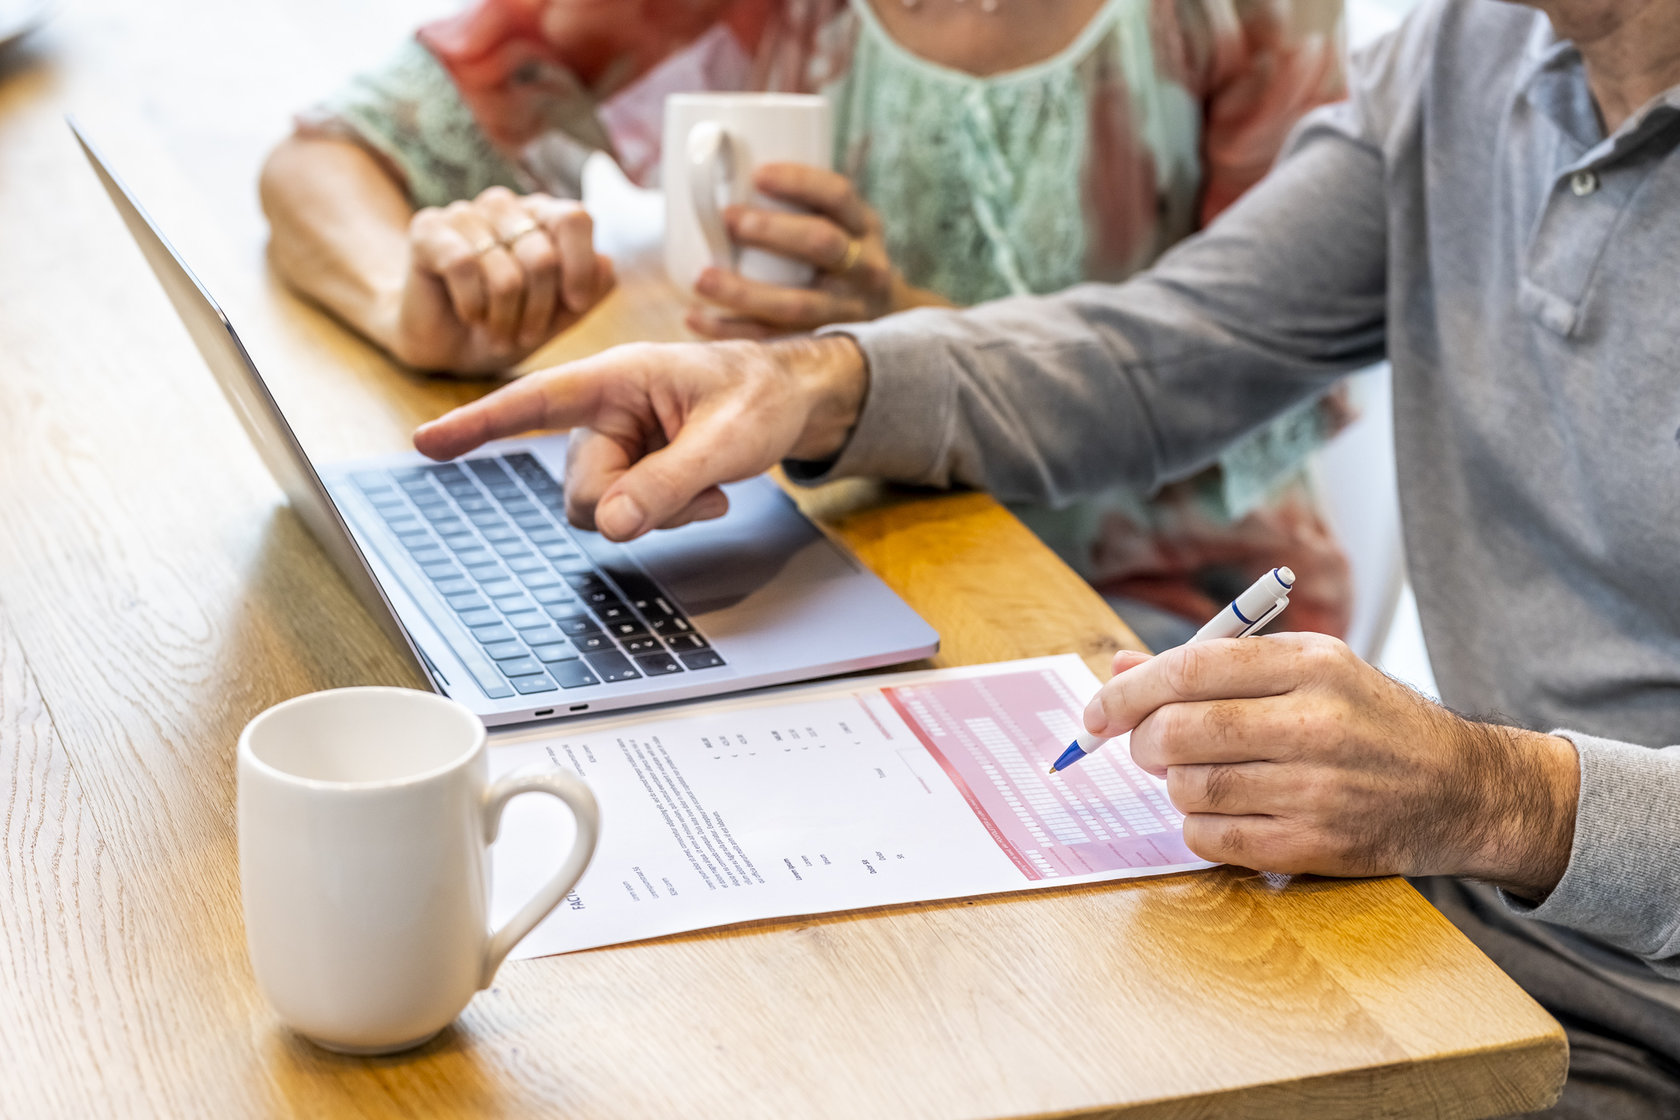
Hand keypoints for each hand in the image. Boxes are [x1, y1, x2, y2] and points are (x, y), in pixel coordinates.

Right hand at [386, 187, 615, 373]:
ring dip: (504, 317)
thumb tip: (606, 263)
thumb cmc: (505, 325)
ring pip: (505, 270)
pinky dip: (473, 305)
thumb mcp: (557, 317)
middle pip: (542, 255)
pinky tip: (471, 316)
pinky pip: (464, 267)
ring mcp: (465, 213)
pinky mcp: (428, 229)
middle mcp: (505, 206)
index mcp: (542, 217)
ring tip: (498, 335)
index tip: (575, 304)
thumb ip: (588, 291)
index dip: (580, 265)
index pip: (574, 218)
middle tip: (524, 337)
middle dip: (538, 310)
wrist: (445, 345)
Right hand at [413, 335, 868, 538]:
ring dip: (657, 513)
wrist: (789, 399)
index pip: (534, 401)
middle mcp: (602, 411)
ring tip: (709, 482)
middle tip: (698, 487)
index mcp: (616, 378)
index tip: (425, 441)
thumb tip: (611, 527)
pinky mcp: (627, 471)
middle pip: (581, 490)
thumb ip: (669, 483)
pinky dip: (667, 516)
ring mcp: (612, 445)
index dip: (478, 423)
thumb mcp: (728, 440)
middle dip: (633, 506)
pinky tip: (706, 492)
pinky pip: (625, 517)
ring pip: (602, 511)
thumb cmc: (759, 397)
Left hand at [686, 163, 901, 339]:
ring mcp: (847, 311)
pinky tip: (696, 319)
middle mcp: (864, 268)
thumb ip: (796, 201)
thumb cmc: (839, 257)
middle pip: (823, 244)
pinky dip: (732, 331)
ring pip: (798, 304)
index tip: (758, 174)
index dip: (801, 181)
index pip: (839, 195)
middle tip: (727, 218)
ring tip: (701, 279)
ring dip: (745, 293)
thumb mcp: (838, 223)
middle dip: (773, 230)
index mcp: (864, 226)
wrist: (890, 323)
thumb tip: (707, 147)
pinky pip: (776, 342)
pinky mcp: (822, 345)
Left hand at [1084, 635, 1579, 897]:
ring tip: (1200, 775)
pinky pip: (1214, 838)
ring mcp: (1318, 790)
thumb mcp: (1309, 669)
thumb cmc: (1372, 722)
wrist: (1463, 790)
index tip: (1096, 709)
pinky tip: (1223, 811)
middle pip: (1179, 732)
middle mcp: (1317, 723)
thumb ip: (1215, 666)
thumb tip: (1120, 668)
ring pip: (1190, 788)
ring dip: (1174, 785)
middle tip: (1146, 746)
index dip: (1128, 691)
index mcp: (1313, 663)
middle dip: (1142, 742)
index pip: (1190, 669)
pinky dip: (1199, 826)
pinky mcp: (1317, 846)